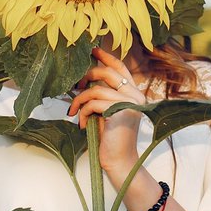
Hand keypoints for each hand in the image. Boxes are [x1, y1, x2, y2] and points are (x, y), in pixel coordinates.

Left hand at [67, 48, 147, 174]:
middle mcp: (136, 95)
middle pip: (107, 72)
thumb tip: (85, 78)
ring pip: (96, 90)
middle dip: (87, 75)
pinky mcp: (120, 113)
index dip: (106, 56)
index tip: (92, 49)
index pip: (120, 68)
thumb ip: (103, 94)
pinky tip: (80, 123)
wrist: (119, 161)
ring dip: (79, 100)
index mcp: (134, 93)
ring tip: (73, 112)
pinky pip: (94, 104)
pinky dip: (82, 112)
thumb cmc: (111, 137)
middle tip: (75, 85)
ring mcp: (130, 104)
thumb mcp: (107, 111)